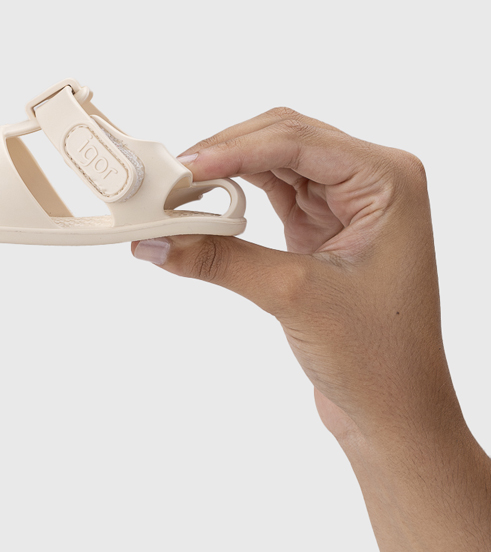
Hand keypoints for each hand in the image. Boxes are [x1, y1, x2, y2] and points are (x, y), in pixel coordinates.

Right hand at [132, 108, 462, 441]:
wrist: (395, 410)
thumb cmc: (379, 357)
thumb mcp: (293, 296)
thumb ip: (221, 259)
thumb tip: (156, 241)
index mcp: (387, 180)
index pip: (297, 141)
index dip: (234, 148)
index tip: (181, 170)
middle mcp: (371, 180)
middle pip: (283, 141)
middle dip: (224, 155)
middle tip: (169, 180)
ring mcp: (346, 202)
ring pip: (273, 164)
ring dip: (225, 175)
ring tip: (176, 193)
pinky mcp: (322, 227)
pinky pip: (271, 195)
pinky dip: (234, 201)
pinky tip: (202, 209)